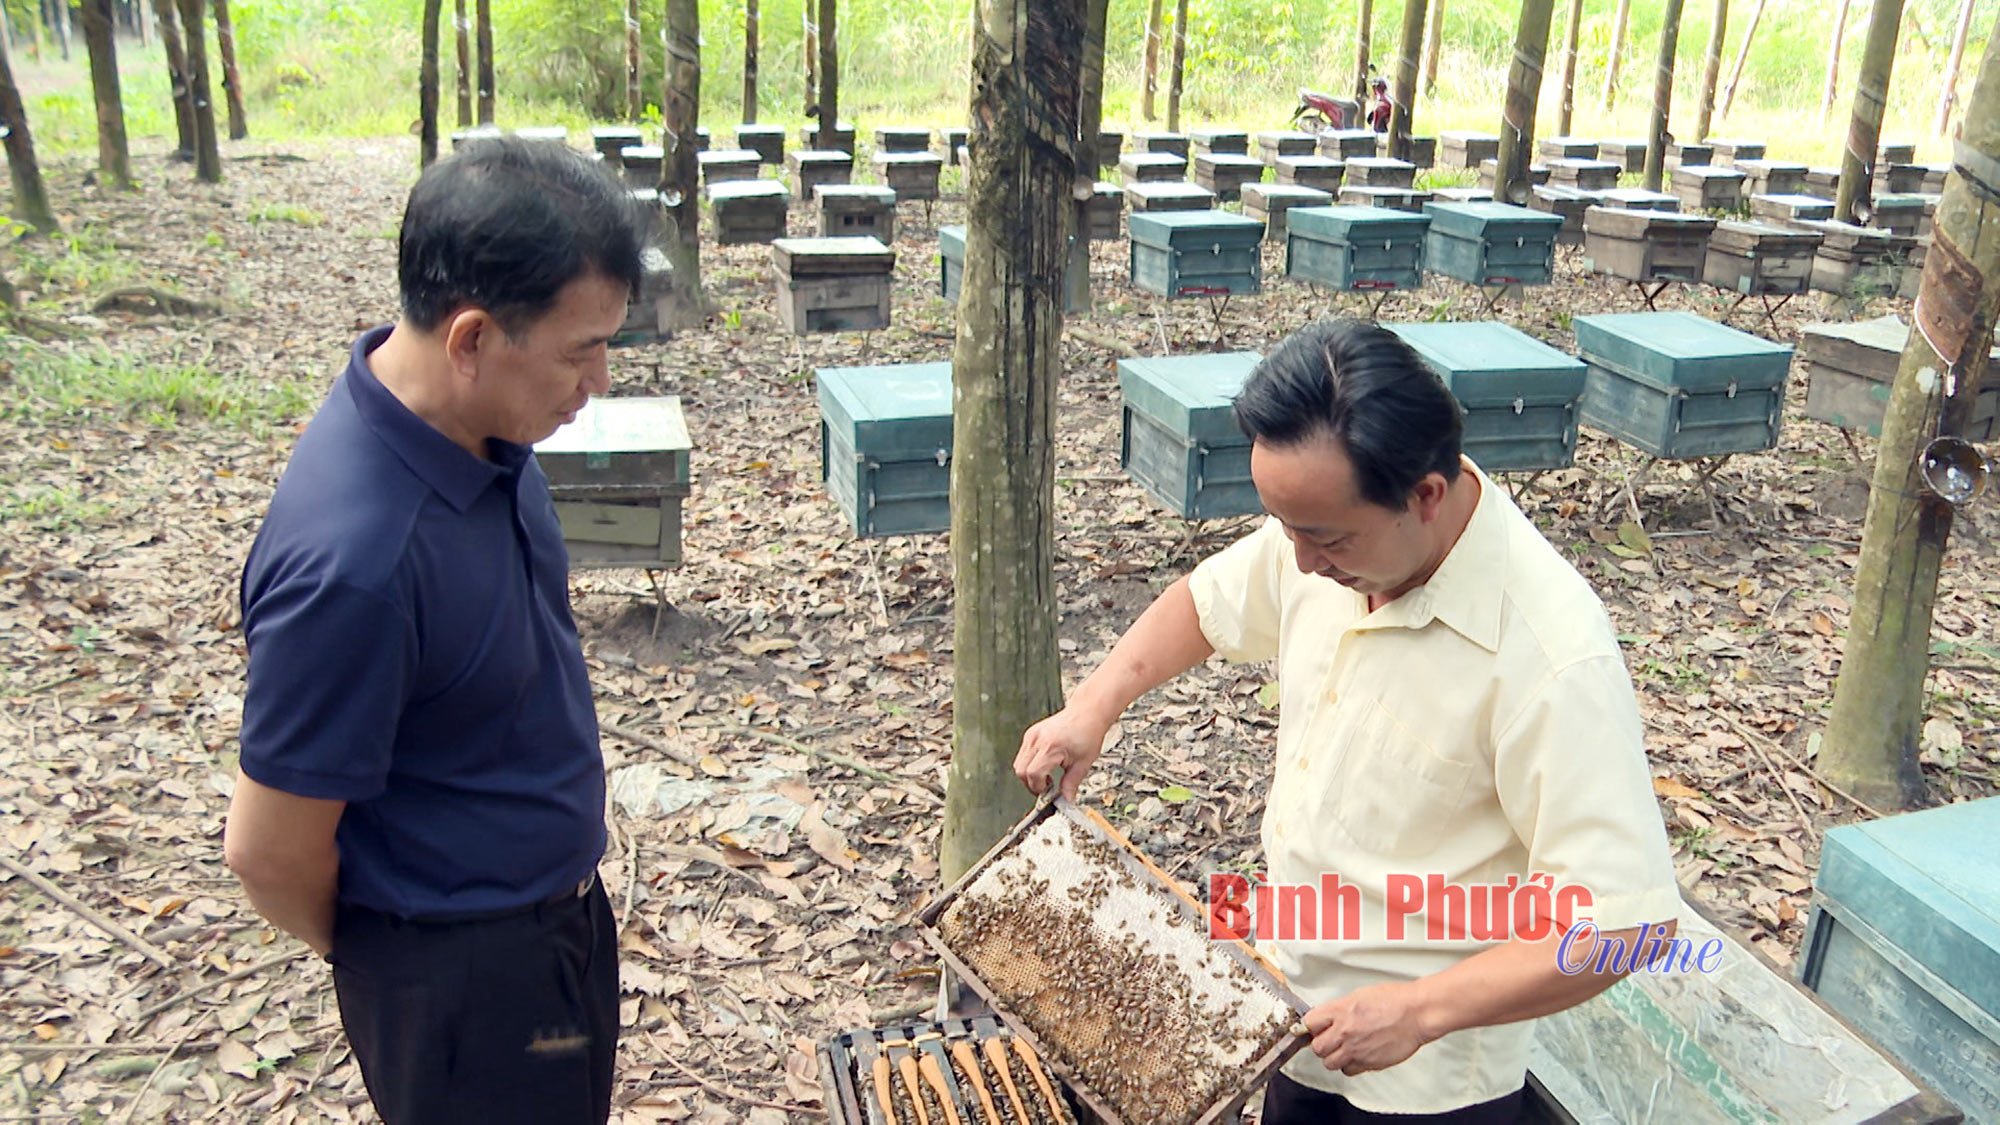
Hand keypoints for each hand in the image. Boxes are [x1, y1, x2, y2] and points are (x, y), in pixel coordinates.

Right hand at [1012, 707, 1110, 799]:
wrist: (1087, 713)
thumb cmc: (1087, 732)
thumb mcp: (1083, 763)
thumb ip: (1071, 784)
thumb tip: (1066, 800)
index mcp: (1051, 747)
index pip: (1033, 774)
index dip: (1039, 788)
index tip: (1048, 793)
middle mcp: (1037, 739)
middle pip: (1021, 770)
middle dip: (1032, 784)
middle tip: (1046, 788)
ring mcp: (1032, 735)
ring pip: (1019, 763)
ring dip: (1029, 774)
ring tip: (1047, 776)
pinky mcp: (1031, 733)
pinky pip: (1022, 754)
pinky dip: (1030, 764)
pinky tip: (1044, 765)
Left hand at [1301, 982, 1435, 1076]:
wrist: (1416, 1013)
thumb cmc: (1394, 1000)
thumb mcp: (1359, 995)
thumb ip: (1341, 1008)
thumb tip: (1329, 1017)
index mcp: (1340, 1010)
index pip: (1309, 1023)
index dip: (1311, 1026)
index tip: (1315, 1028)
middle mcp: (1344, 1031)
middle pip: (1317, 1047)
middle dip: (1321, 1044)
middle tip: (1330, 1040)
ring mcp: (1356, 1049)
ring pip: (1330, 1063)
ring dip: (1334, 1057)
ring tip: (1344, 1049)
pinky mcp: (1369, 1063)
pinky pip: (1349, 1070)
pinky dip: (1351, 1065)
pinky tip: (1358, 1056)